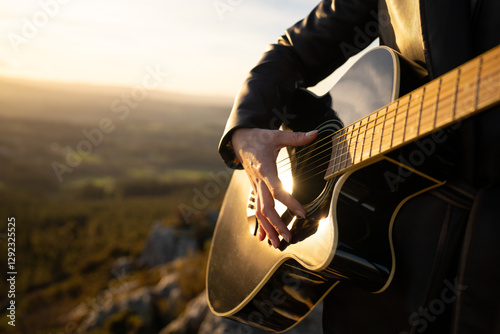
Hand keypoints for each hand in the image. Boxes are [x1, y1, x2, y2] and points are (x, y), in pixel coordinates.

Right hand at [231, 128, 317, 247]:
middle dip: (277, 224)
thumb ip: (296, 137)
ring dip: (268, 229)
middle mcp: (258, 182)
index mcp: (265, 170)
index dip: (289, 202)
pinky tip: (263, 238)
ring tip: (276, 244)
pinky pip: (256, 210)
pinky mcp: (255, 190)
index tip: (301, 213)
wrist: (239, 141)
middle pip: (266, 208)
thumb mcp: (276, 135)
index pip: (277, 190)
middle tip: (289, 237)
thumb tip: (315, 133)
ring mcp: (255, 188)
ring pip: (260, 213)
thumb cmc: (259, 138)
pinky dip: (259, 225)